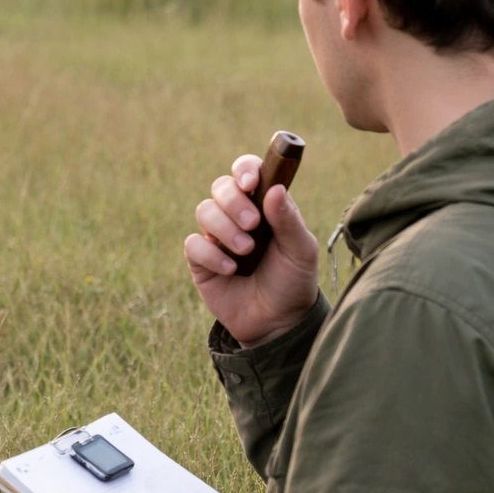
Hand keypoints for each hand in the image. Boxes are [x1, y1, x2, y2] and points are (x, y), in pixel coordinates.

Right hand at [185, 154, 318, 345]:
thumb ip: (289, 220)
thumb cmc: (293, 282)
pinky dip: (211, 255)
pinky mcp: (200, 261)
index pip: (247, 172)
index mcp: (263, 205)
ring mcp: (217, 237)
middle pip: (220, 186)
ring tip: (246, 251)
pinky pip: (193, 244)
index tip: (251, 183)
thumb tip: (274, 189)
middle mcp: (237, 216)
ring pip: (204, 211)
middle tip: (253, 224)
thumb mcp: (300, 250)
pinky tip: (230, 270)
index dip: (244, 170)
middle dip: (234, 202)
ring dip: (225, 228)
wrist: (278, 322)